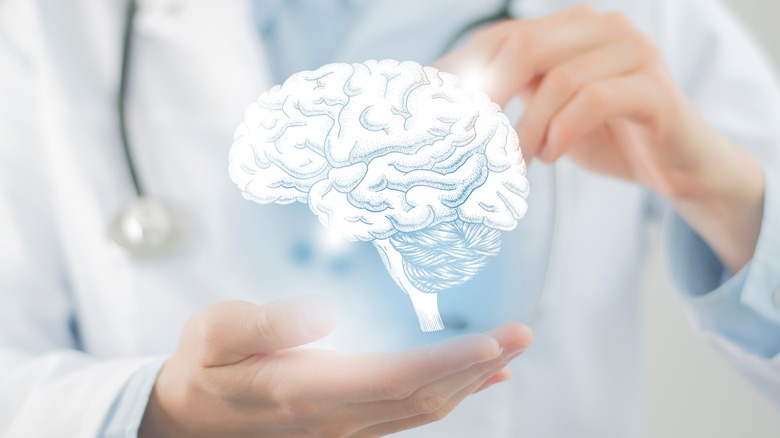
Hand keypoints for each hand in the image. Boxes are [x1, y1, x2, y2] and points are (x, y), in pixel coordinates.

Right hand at [139, 296, 531, 437]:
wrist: (186, 417)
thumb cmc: (203, 365)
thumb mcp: (214, 331)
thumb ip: (264, 323)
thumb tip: (323, 314)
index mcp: (302, 390)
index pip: (392, 379)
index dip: (447, 362)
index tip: (493, 340)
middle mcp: (332, 419)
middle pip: (421, 399)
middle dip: (476, 368)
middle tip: (521, 334)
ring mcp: (342, 430)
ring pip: (421, 412)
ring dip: (469, 383)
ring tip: (508, 352)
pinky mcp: (345, 427)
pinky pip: (407, 416)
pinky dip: (447, 395)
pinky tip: (473, 380)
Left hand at [437, 6, 764, 271]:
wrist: (673, 163)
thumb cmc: (603, 137)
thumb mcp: (544, 111)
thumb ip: (509, 95)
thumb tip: (441, 106)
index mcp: (567, 27)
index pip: (498, 38)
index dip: (461, 75)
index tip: (430, 117)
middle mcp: (599, 27)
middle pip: (524, 47)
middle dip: (487, 99)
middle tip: (467, 144)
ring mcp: (632, 50)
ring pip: (559, 78)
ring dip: (527, 129)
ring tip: (517, 163)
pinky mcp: (654, 86)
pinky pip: (597, 99)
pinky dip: (564, 131)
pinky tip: (551, 155)